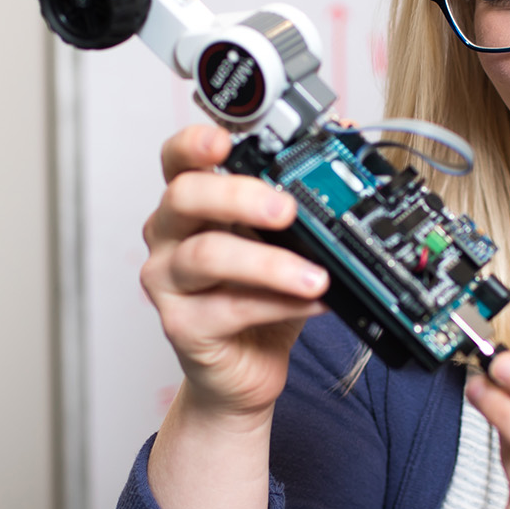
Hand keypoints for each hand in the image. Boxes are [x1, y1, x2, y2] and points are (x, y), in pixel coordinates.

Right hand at [140, 124, 328, 508]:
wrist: (245, 369)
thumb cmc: (259, 298)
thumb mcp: (282, 241)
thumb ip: (297, 200)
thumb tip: (341, 142)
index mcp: (190, 204)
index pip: (178, 158)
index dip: (195, 142)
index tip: (225, 139)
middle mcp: (168, 236)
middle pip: (185, 197)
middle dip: (239, 197)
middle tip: (287, 209)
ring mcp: (168, 282)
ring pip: (207, 256)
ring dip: (270, 263)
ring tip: (316, 275)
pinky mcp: (183, 326)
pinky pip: (230, 308)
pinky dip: (279, 303)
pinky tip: (314, 301)